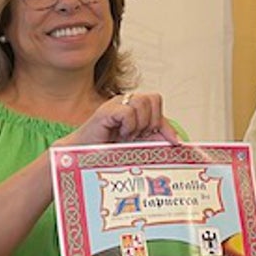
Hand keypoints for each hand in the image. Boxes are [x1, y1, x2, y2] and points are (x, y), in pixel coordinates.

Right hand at [64, 92, 181, 146]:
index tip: (172, 142)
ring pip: (142, 102)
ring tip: (128, 136)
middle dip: (152, 122)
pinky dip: (129, 126)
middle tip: (139, 136)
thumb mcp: (138, 144)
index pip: (156, 102)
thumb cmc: (106, 150)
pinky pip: (128, 111)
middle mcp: (124, 102)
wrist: (81, 156)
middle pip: (153, 98)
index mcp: (132, 107)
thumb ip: (154, 137)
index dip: (165, 123)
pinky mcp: (105, 111)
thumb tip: (174, 139)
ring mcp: (114, 105)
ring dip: (139, 124)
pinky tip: (120, 135)